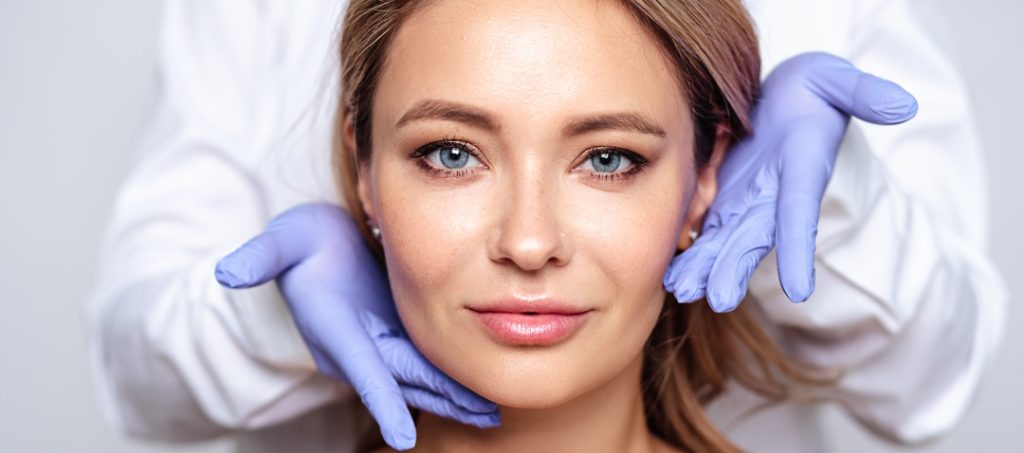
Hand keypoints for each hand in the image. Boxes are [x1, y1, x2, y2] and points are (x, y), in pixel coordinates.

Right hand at [214, 203, 497, 449]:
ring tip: (490, 415)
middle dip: (441, 399)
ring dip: (454, 395)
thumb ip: (260, 256)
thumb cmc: (300, 242)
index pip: (361, 368)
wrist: (314, 247)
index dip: (382, 401)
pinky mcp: (395, 336)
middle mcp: (357, 345)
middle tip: (483, 418)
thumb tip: (228, 272)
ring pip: (420, 376)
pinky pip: (426, 363)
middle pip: (404, 379)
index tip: (402, 438)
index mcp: (334, 327)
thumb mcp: (282, 240)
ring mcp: (378, 343)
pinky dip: (452, 377)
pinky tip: (480, 389)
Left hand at [663, 52, 917, 311]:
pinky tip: (670, 279)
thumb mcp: (837, 81)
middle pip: (755, 238)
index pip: (800, 215)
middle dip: (737, 268)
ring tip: (683, 293)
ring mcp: (747, 205)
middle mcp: (774, 199)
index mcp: (802, 173)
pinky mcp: (723, 202)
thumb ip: (864, 93)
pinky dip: (689, 255)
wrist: (787, 101)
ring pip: (724, 243)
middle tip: (719, 299)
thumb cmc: (813, 90)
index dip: (798, 250)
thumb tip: (903, 103)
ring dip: (705, 268)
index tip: (798, 289)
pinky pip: (704, 234)